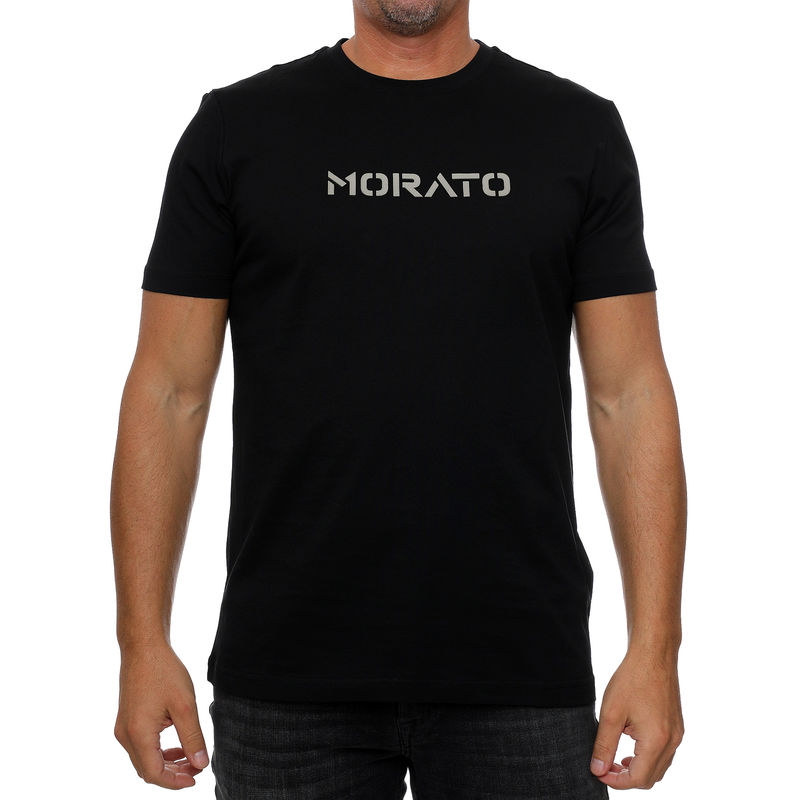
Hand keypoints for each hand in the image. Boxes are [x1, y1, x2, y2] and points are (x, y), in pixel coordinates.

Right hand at [114, 641, 209, 788]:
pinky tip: (177, 744)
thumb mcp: (185, 705)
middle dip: (172, 774)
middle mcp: (125, 735)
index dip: (176, 781)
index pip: (155, 774)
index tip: (197, 776)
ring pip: (143, 760)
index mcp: (138, 734)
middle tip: (197, 767)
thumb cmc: (164, 672)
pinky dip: (158, 751)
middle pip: (147, 770)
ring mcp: (123, 728)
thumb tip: (201, 764)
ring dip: (166, 763)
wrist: (144, 647)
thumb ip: (193, 737)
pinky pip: (141, 746)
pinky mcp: (126, 720)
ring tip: (190, 757)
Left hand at [590, 647, 683, 789]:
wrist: (654, 654)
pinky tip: (631, 744)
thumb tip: (598, 770)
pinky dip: (648, 757)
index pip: (637, 778)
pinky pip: (664, 753)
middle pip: (650, 778)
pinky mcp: (677, 726)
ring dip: (638, 768)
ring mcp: (678, 734)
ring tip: (616, 758)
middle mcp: (672, 742)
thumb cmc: (632, 679)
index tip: (598, 772)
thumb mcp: (611, 713)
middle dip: (627, 778)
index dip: (616, 781)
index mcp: (657, 741)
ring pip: (659, 767)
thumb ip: (604, 745)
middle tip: (605, 766)